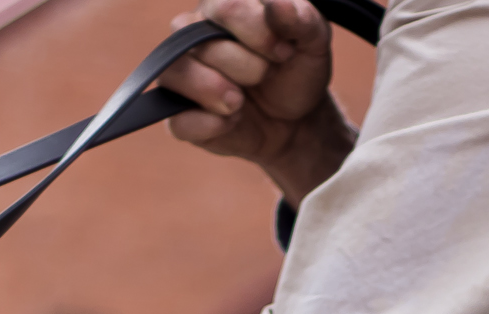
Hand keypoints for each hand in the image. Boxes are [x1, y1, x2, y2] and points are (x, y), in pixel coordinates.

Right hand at [159, 0, 355, 207]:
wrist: (296, 120)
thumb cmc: (295, 72)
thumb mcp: (313, 43)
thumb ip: (301, 19)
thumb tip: (278, 5)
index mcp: (223, 9)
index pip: (226, 8)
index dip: (259, 34)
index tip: (285, 52)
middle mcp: (193, 37)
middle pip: (202, 43)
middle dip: (248, 66)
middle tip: (267, 75)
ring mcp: (182, 76)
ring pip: (175, 73)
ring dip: (217, 92)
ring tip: (242, 102)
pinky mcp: (180, 116)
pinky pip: (177, 121)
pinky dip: (209, 125)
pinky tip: (232, 122)